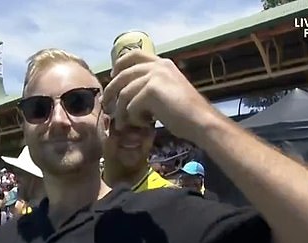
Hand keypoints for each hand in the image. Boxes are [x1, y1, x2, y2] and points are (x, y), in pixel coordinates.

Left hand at [102, 49, 218, 142]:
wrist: (200, 121)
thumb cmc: (187, 112)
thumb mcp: (169, 90)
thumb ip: (151, 85)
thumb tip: (127, 94)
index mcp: (163, 64)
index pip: (134, 55)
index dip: (120, 64)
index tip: (113, 75)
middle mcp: (158, 66)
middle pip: (122, 75)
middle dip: (111, 91)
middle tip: (107, 105)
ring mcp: (154, 76)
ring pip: (125, 94)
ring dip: (122, 111)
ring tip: (126, 123)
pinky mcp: (151, 90)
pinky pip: (131, 106)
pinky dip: (135, 118)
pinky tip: (147, 123)